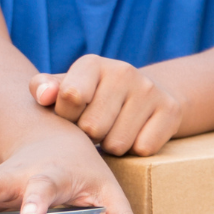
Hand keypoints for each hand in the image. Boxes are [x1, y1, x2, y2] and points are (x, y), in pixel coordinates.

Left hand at [31, 56, 187, 156]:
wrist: (143, 94)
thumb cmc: (92, 98)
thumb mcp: (64, 90)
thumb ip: (42, 89)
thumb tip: (43, 95)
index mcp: (91, 63)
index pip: (71, 97)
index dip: (67, 117)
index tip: (73, 114)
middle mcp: (123, 70)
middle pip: (93, 127)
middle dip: (90, 136)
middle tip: (96, 126)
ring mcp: (149, 89)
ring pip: (117, 144)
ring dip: (111, 146)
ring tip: (114, 130)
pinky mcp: (171, 109)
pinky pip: (143, 149)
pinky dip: (136, 150)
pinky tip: (135, 134)